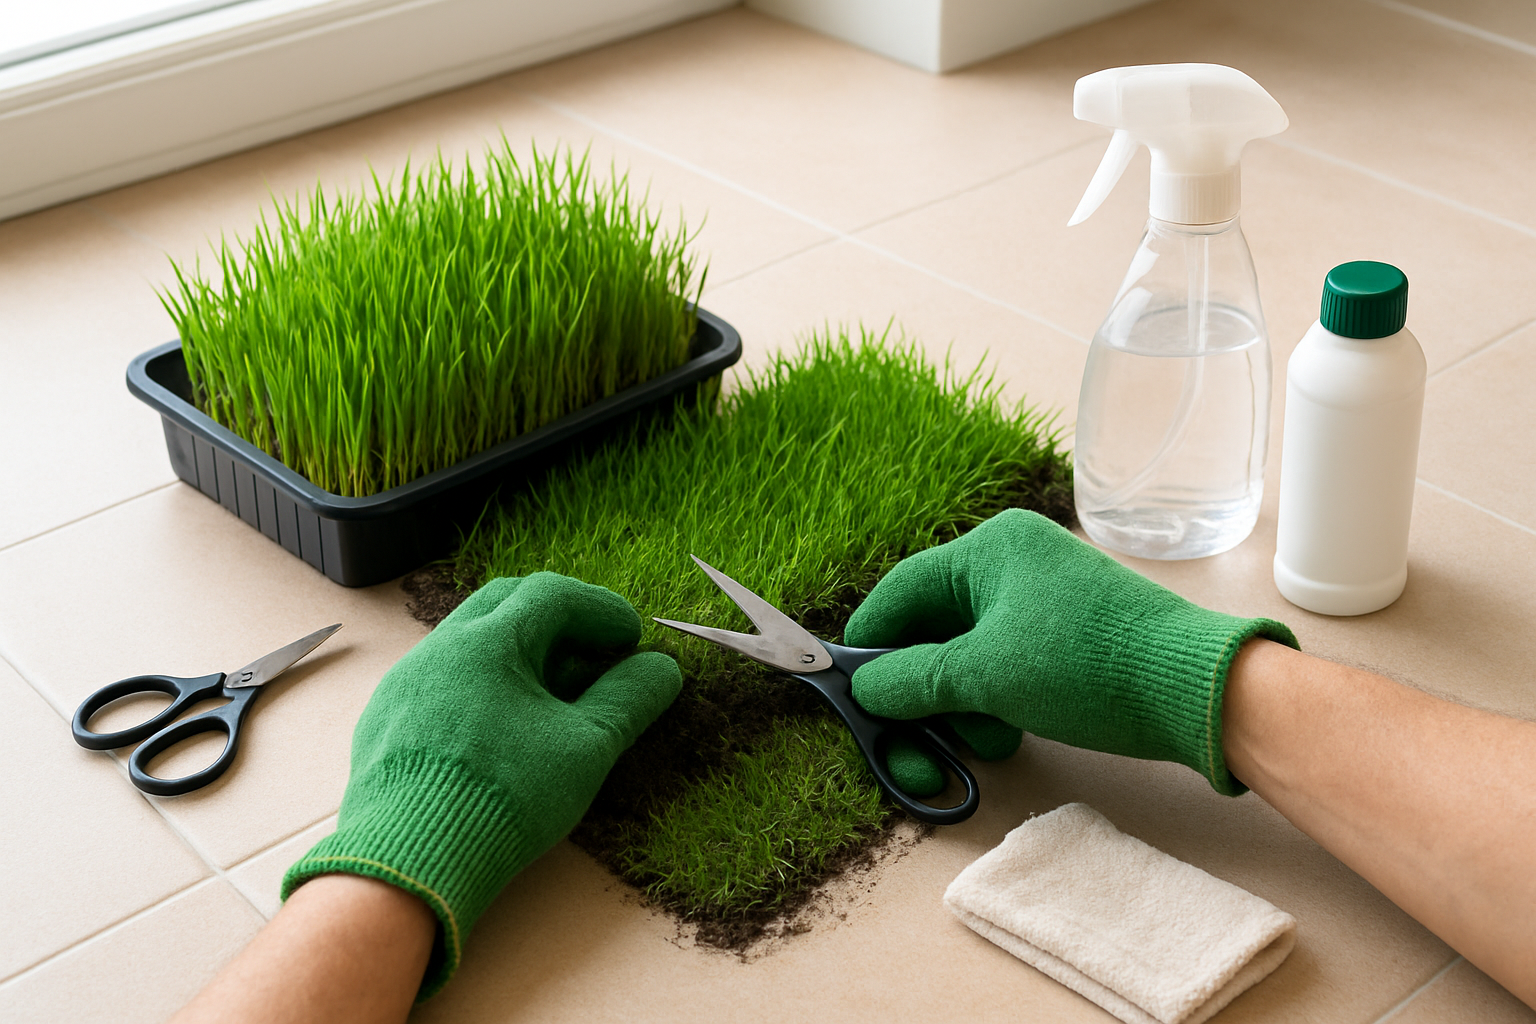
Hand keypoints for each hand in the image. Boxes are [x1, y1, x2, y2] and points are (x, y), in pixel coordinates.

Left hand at [282, 573, 680, 997]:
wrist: (407, 863)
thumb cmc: (504, 797)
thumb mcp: (587, 747)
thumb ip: (629, 699)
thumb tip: (660, 667)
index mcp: (488, 641)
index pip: (553, 595)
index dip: (601, 609)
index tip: (631, 638)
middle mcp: (439, 648)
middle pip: (505, 603)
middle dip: (558, 619)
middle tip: (593, 653)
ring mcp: (404, 684)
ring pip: (469, 643)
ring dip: (518, 654)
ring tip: (552, 696)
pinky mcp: (385, 723)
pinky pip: (442, 682)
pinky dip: (483, 686)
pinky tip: (500, 731)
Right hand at [845, 510, 1295, 794]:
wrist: (1199, 691)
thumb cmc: (1090, 665)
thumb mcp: (986, 675)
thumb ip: (913, 679)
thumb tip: (866, 688)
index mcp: (989, 549)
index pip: (901, 592)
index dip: (870, 644)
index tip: (849, 691)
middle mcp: (1014, 562)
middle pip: (932, 627)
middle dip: (919, 689)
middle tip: (909, 741)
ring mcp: (1044, 598)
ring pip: (969, 653)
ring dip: (959, 704)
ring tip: (978, 741)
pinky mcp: (1069, 634)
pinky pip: (1006, 662)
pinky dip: (994, 699)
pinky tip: (1006, 733)